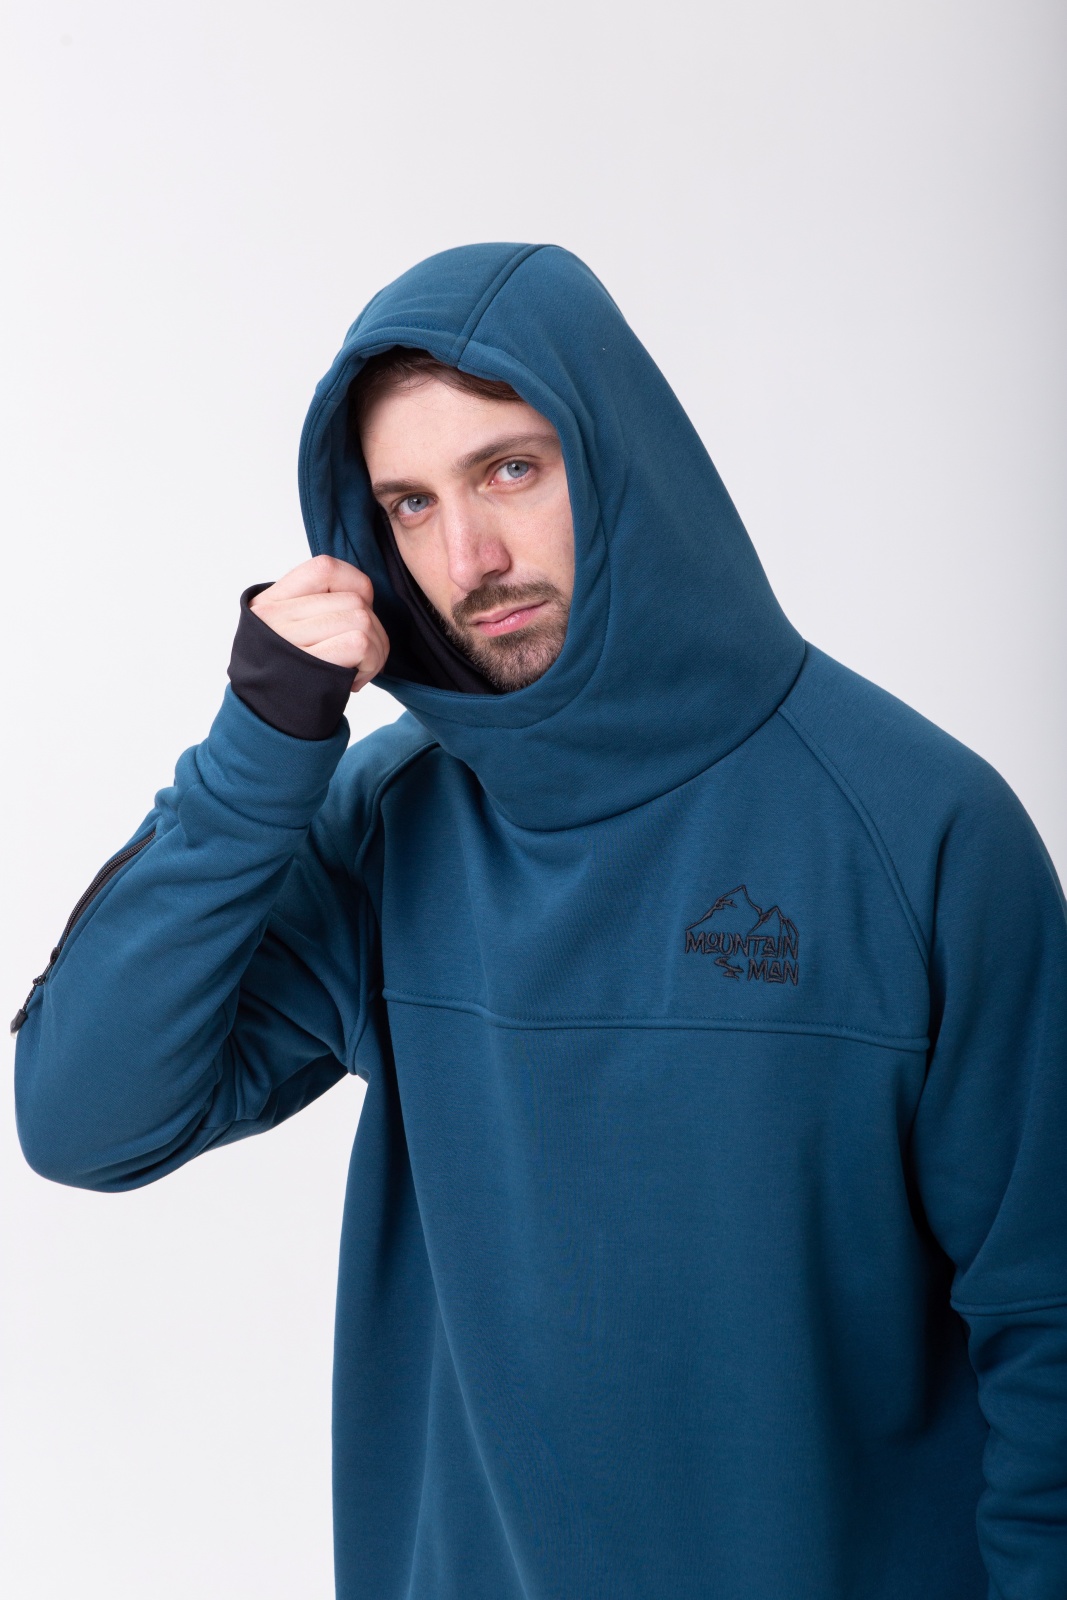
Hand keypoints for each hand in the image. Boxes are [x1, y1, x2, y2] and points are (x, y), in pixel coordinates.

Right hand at [250, 555, 389, 692]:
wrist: (265, 729)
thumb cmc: (285, 684)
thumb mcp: (285, 637)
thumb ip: (312, 610)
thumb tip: (362, 596)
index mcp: (270, 603)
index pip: (325, 568)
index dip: (356, 587)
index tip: (356, 617)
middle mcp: (274, 615)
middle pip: (354, 600)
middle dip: (374, 631)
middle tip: (360, 660)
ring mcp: (288, 637)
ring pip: (362, 619)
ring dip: (375, 650)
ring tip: (356, 671)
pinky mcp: (309, 662)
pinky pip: (361, 643)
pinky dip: (371, 663)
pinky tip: (354, 681)